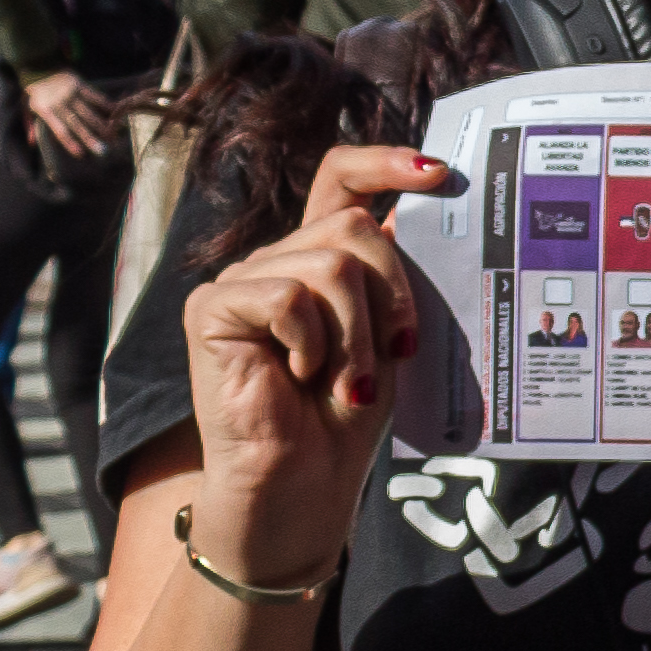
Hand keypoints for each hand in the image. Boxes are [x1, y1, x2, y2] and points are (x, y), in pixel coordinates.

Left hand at [22, 68, 120, 159]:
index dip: (69, 142)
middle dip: (90, 138)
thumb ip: (30, 125)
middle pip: (77, 124)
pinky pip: (95, 96)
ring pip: (88, 112)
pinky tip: (116, 113)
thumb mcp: (27, 108)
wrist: (38, 65)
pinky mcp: (80, 84)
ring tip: (113, 136)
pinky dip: (106, 105)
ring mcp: (70, 93)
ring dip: (102, 125)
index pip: (59, 129)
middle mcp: (59, 102)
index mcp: (45, 110)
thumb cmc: (34, 91)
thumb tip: (32, 143)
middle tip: (103, 151)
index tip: (80, 154)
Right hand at [181, 144, 445, 577]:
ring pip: (332, 263)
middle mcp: (278, 259)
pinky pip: (288, 296)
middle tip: (392, 353)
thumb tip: (422, 214)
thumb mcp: (389, 338)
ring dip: (359, 334)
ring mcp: (241, 280)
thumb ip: (396, 280)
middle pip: (354, 226)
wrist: (302, 487)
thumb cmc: (346, 417)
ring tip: (350, 381)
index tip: (438, 172)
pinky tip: (303, 377)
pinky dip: (314, 343)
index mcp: (320, 258)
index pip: (342, 180)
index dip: (385, 164)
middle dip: (393, 295)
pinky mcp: (212, 308)